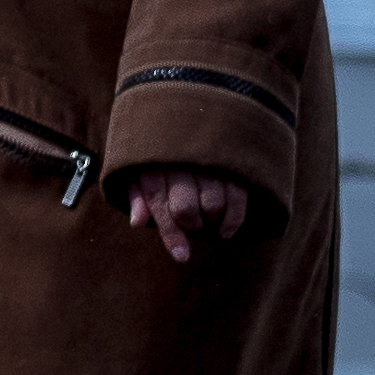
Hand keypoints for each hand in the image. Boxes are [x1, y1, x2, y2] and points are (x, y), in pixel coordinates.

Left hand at [124, 165, 254, 263]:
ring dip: (211, 220)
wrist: (185, 118)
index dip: (170, 234)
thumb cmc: (160, 153)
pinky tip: (226, 229)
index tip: (182, 256)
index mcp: (152, 163)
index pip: (158, 203)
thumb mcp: (139, 170)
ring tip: (207, 218)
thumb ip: (138, 195)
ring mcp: (208, 159)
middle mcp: (180, 161)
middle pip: (186, 209)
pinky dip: (233, 219)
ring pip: (213, 205)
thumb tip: (137, 222)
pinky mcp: (231, 160)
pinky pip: (237, 197)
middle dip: (191, 225)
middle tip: (193, 224)